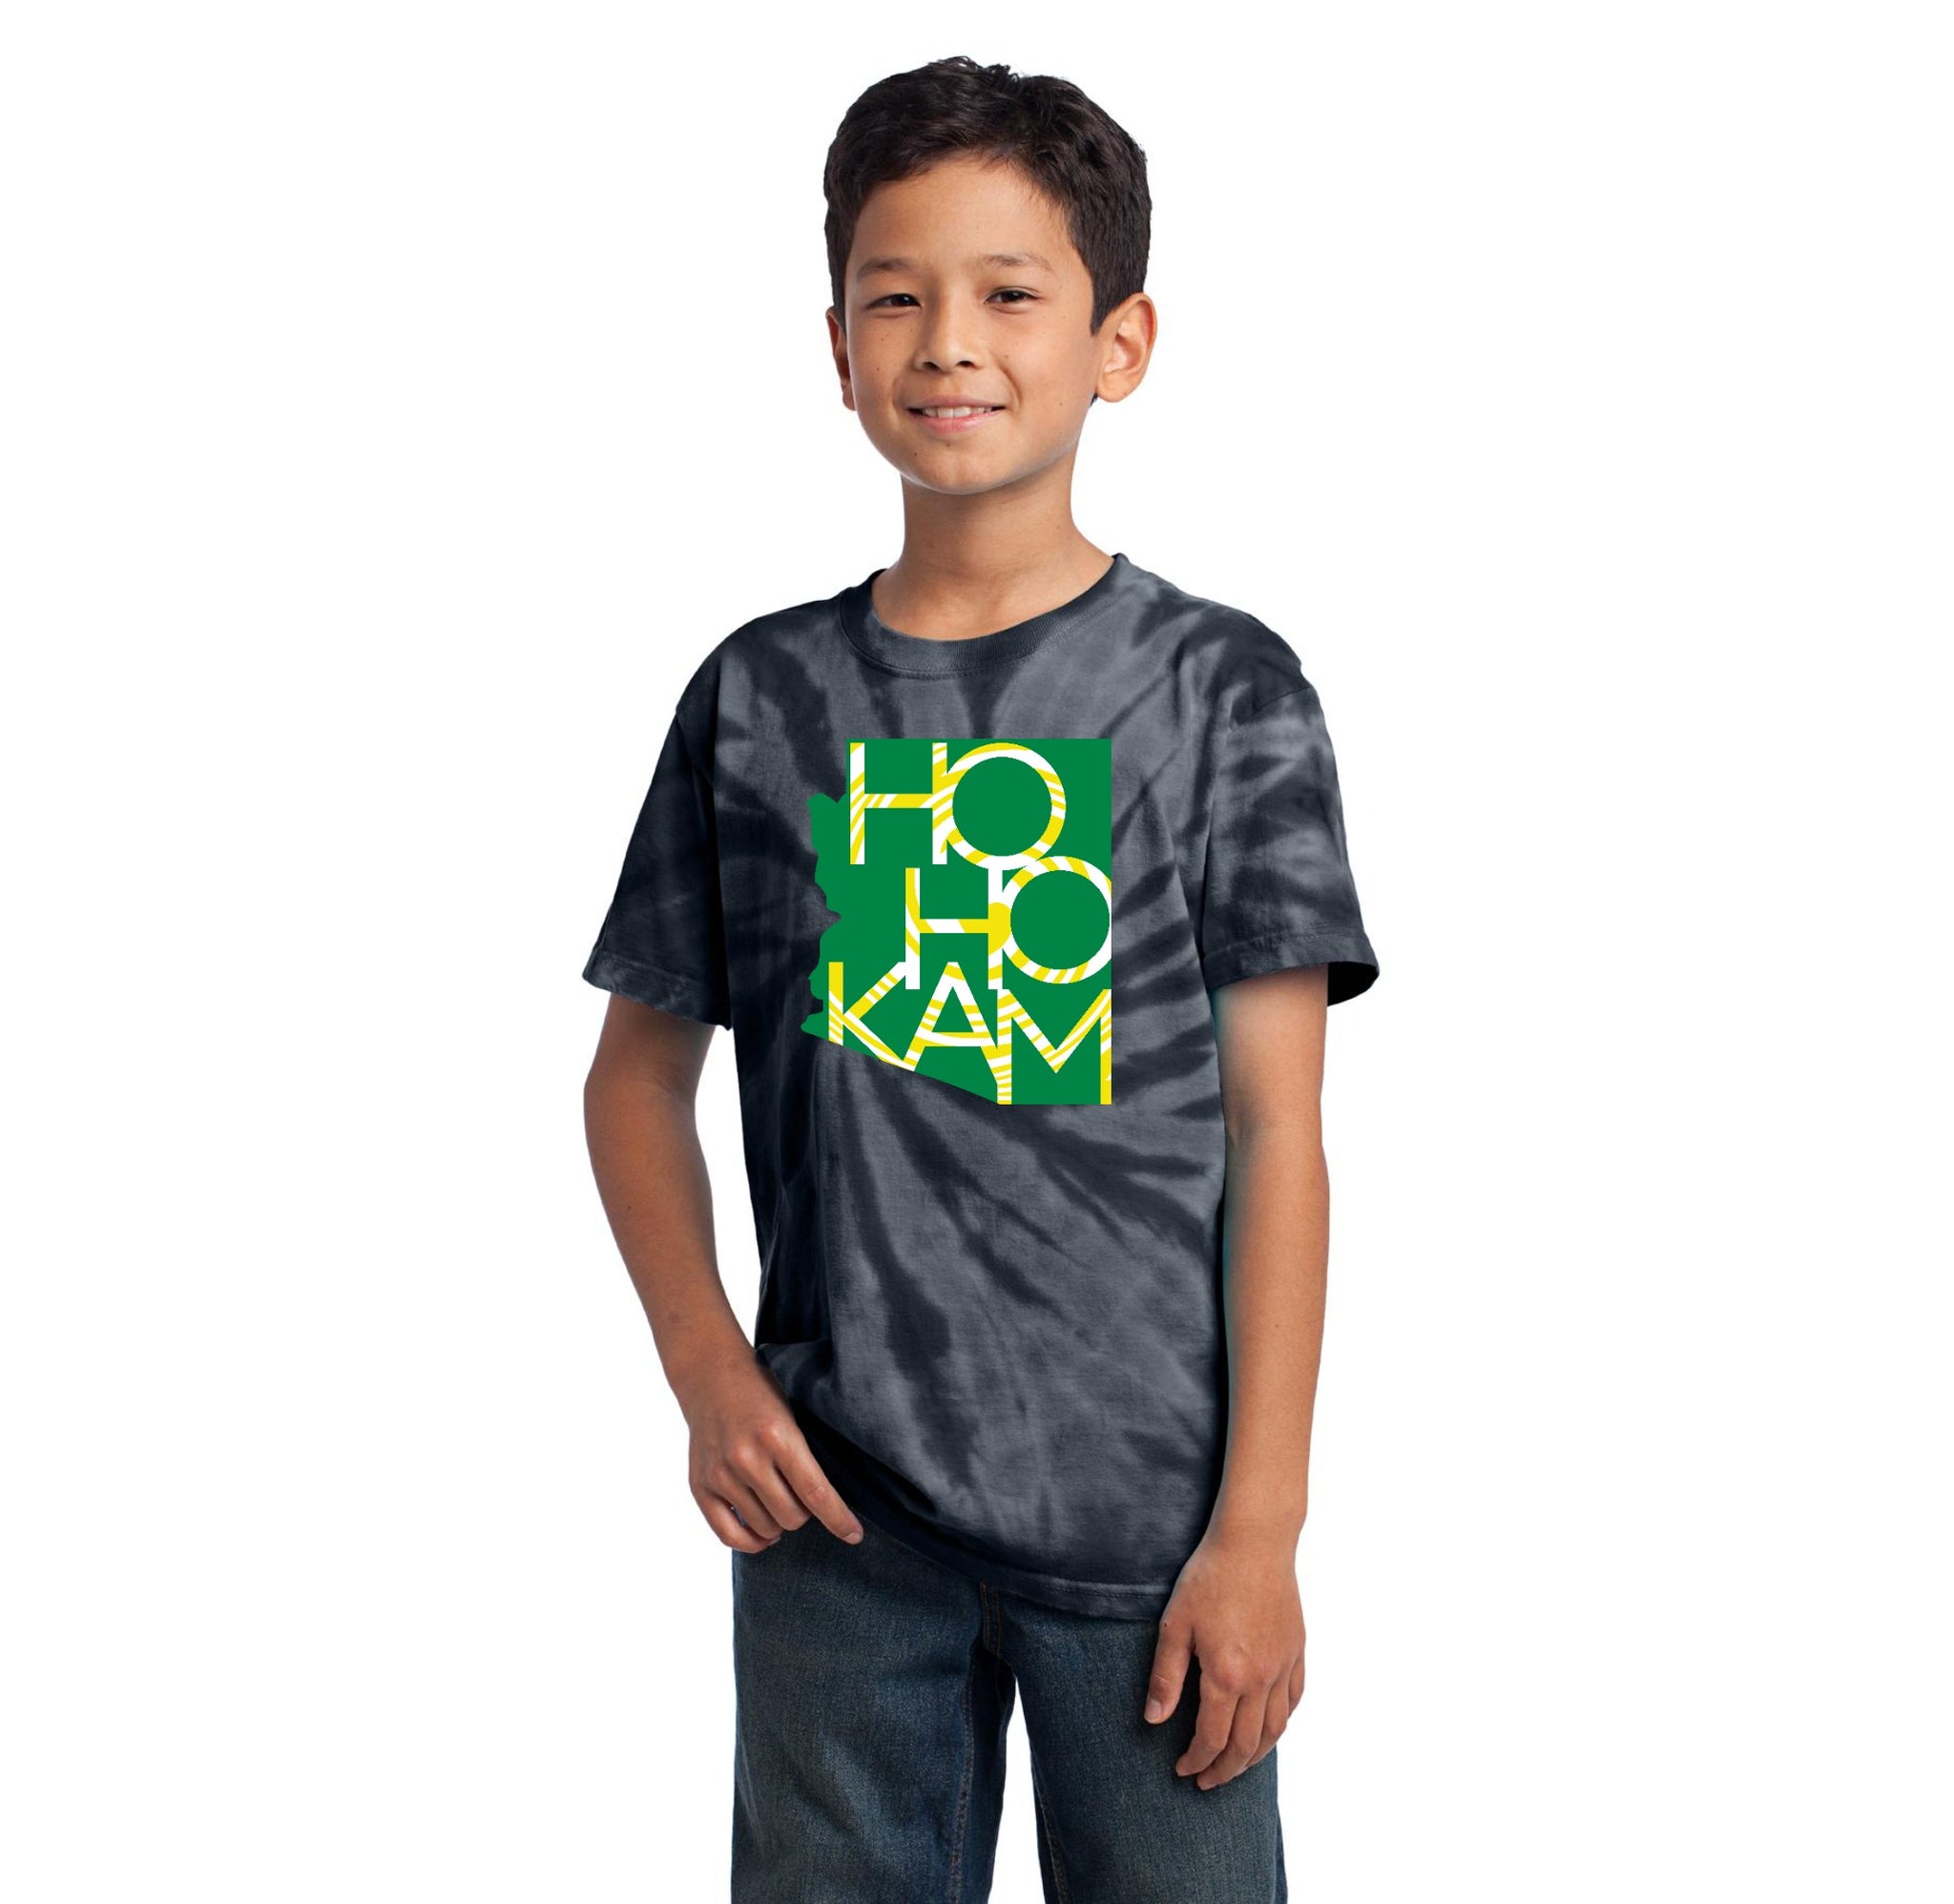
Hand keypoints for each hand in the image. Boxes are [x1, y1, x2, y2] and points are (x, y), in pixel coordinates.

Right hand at [673, 1343, 864, 1552]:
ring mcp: (721, 1474)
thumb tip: (830, 1505)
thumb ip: (806, 1456)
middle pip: (791, 1517)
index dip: (839, 1519)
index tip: (854, 1535)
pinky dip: (751, 1542)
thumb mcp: (793, 1414)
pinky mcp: (700, 1486)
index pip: (816, 1493)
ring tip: (780, 1504)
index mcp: (777, 1435)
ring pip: (765, 1529)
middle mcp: (746, 1458)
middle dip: (804, 1513)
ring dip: (779, 1524)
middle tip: (802, 1497)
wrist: (710, 1376)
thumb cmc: (760, 1394)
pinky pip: (729, 1535)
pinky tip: (763, 1533)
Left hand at [1143, 1520, 1305, 1789]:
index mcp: (1227, 1675)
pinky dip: (1280, 1724)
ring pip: (1275, 1730)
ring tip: (1236, 1766)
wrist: (1255, 1541)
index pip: (1212, 1738)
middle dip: (1225, 1770)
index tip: (1182, 1769)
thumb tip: (1154, 1720)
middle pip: (1246, 1744)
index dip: (1196, 1760)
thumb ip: (1165, 1676)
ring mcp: (1283, 1666)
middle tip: (1207, 1782)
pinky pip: (1294, 1701)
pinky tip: (1267, 1729)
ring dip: (1254, 1757)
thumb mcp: (1175, 1624)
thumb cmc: (1209, 1576)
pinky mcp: (1297, 1651)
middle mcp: (1260, 1679)